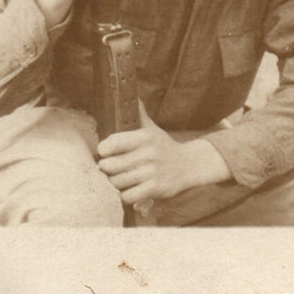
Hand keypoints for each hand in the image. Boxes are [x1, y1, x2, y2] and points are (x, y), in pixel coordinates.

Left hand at [96, 102, 231, 204]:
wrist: (189, 165)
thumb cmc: (164, 147)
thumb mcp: (153, 129)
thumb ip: (139, 114)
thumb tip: (133, 97)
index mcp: (145, 136)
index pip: (112, 143)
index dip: (103, 150)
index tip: (105, 152)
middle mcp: (148, 153)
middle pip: (110, 166)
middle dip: (107, 169)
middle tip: (110, 168)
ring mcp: (152, 172)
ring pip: (117, 182)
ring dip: (115, 183)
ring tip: (120, 179)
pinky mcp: (156, 188)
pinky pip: (128, 196)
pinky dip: (126, 195)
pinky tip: (130, 189)